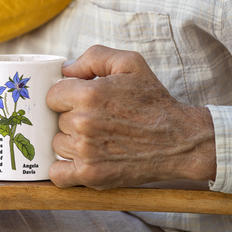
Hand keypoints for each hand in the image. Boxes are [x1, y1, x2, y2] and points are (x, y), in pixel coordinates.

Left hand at [46, 45, 215, 189]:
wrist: (179, 139)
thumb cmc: (153, 100)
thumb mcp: (129, 63)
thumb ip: (93, 57)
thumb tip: (65, 69)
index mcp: (88, 94)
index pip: (53, 96)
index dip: (67, 97)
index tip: (82, 101)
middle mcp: (83, 123)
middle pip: (56, 120)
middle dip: (71, 118)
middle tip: (97, 120)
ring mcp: (86, 151)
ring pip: (58, 145)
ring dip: (71, 142)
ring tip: (97, 139)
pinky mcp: (92, 175)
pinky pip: (57, 175)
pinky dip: (64, 170)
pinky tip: (80, 160)